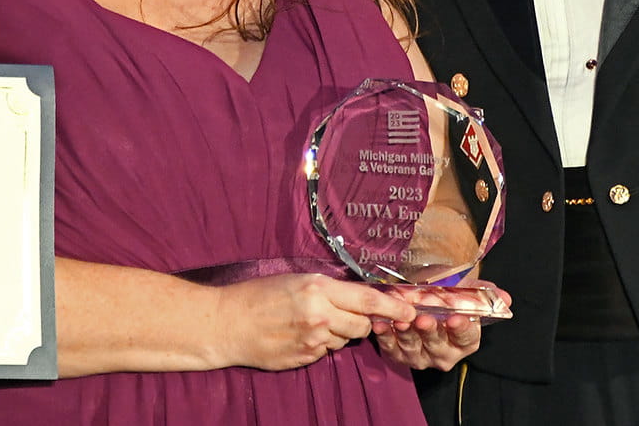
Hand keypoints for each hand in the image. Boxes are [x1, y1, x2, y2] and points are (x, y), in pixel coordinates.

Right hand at [212, 273, 416, 371]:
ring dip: (339, 334)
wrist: (228, 324)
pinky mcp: (305, 358)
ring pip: (345, 341)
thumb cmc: (259, 295)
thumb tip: (358, 299)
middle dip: (360, 321)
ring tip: (312, 323)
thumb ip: (328, 289)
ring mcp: (313, 340)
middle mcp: (319, 315)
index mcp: (317, 289)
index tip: (411, 310)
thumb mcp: (295, 280)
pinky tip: (300, 335)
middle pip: (362, 325)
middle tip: (343, 314)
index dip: (392, 306)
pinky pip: (326, 352)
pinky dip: (321, 345)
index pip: (366, 298)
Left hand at [372, 284, 502, 371]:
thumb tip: (505, 298)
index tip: (455, 318)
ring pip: (414, 347)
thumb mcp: (464, 290)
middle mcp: (444, 353)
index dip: (461, 327)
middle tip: (424, 316)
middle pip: (438, 343)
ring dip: (406, 332)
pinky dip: (385, 336)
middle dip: (431, 329)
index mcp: (465, 340)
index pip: (467, 337)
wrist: (422, 297)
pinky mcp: (398, 355)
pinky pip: (390, 348)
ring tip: (403, 319)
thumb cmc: (446, 296)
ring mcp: (420, 357)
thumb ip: (482, 293)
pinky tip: (381, 323)